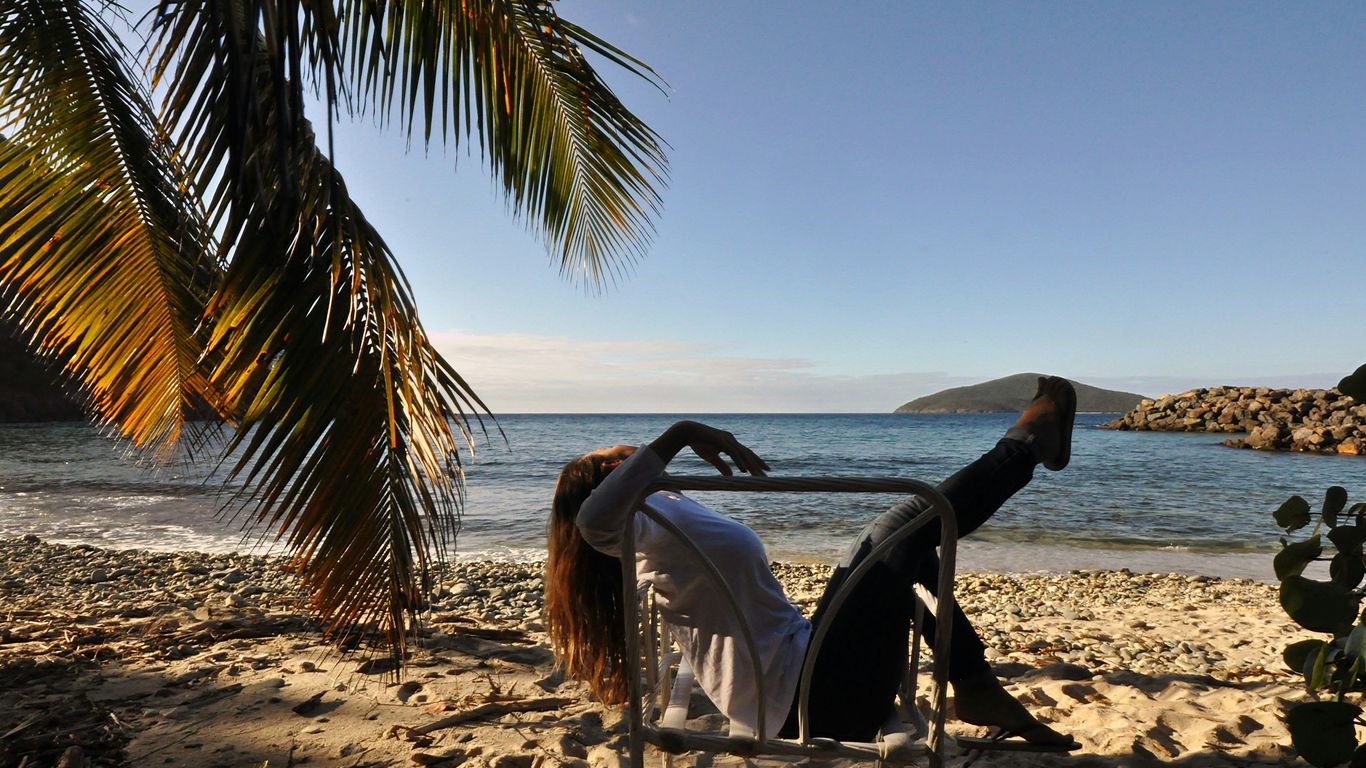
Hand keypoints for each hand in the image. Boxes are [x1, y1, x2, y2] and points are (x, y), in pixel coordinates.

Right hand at [653, 421, 769, 476]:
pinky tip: (744, 470)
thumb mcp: (712, 457)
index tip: (764, 470)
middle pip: (748, 453)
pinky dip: (739, 462)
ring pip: (743, 454)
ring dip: (751, 465)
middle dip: (758, 464)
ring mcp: (727, 440)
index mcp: (730, 443)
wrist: (687, 432)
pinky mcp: (721, 441)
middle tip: (768, 473)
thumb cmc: (698, 443)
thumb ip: (722, 466)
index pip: (746, 453)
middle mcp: (731, 440)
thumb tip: (731, 476)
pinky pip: (733, 453)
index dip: (755, 461)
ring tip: (758, 476)